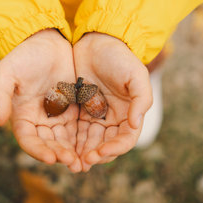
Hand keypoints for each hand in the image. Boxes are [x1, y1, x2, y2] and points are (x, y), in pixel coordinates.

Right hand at [0, 29, 81, 171]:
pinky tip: (95, 144)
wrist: (45, 39)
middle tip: (73, 163)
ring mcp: (57, 115)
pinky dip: (85, 137)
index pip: (28, 140)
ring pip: (65, 139)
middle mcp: (39, 120)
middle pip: (49, 144)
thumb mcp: (7, 72)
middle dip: (60, 154)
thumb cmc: (23, 55)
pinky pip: (79, 126)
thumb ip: (0, 95)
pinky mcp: (73, 108)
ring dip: (74, 151)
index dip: (38, 151)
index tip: (52, 157)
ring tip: (85, 160)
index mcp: (21, 116)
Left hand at [73, 33, 152, 170]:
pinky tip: (61, 147)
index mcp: (129, 114)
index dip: (114, 149)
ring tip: (70, 161)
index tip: (100, 152)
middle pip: (105, 145)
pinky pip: (75, 130)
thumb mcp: (136, 74)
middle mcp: (113, 119)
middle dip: (94, 156)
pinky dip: (70, 141)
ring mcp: (95, 116)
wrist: (97, 40)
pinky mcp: (79, 110)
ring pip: (89, 142)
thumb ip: (141, 99)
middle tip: (81, 163)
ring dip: (81, 153)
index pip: (125, 140)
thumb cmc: (119, 57)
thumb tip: (136, 125)